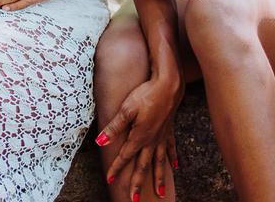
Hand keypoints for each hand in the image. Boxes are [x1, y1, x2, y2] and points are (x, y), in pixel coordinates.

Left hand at [99, 70, 182, 196]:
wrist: (169, 85)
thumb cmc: (146, 94)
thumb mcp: (126, 109)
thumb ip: (114, 127)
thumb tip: (101, 142)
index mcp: (140, 137)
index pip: (125, 157)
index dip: (116, 168)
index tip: (109, 179)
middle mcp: (152, 140)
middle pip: (144, 166)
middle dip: (138, 183)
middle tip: (135, 200)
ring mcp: (162, 136)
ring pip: (159, 162)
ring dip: (159, 178)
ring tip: (160, 193)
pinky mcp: (169, 130)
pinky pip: (171, 148)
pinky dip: (172, 158)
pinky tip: (174, 167)